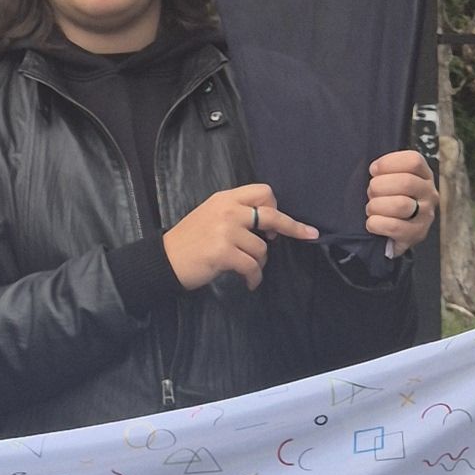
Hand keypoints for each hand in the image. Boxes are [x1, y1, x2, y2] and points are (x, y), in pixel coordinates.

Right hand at [165, 182, 318, 292]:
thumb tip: (268, 227)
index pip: (262, 191)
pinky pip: (253, 266)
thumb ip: (236, 214)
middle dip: (294, 226)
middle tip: (309, 234)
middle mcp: (227, 211)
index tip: (275, 225)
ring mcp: (226, 231)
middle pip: (271, 214)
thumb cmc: (189, 240)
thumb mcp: (211, 215)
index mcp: (225, 199)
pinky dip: (254, 277)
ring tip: (247, 269)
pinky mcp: (224, 253)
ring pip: (261, 248)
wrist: (165, 260)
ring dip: (259, 262)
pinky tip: (249, 283)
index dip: (274, 206)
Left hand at [363, 149, 437, 258]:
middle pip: (406, 182)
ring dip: (377, 206)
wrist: (390, 234)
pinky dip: (376, 224)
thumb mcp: (389, 179)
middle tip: (371, 193)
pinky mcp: (417, 234)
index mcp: (423, 175)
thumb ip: (384, 170)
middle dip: (379, 186)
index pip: (413, 161)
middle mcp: (429, 193)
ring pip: (400, 205)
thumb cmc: (387, 199)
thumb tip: (373, 169)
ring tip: (371, 208)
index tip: (373, 170)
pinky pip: (394, 227)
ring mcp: (426, 215)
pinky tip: (372, 223)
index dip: (388, 163)